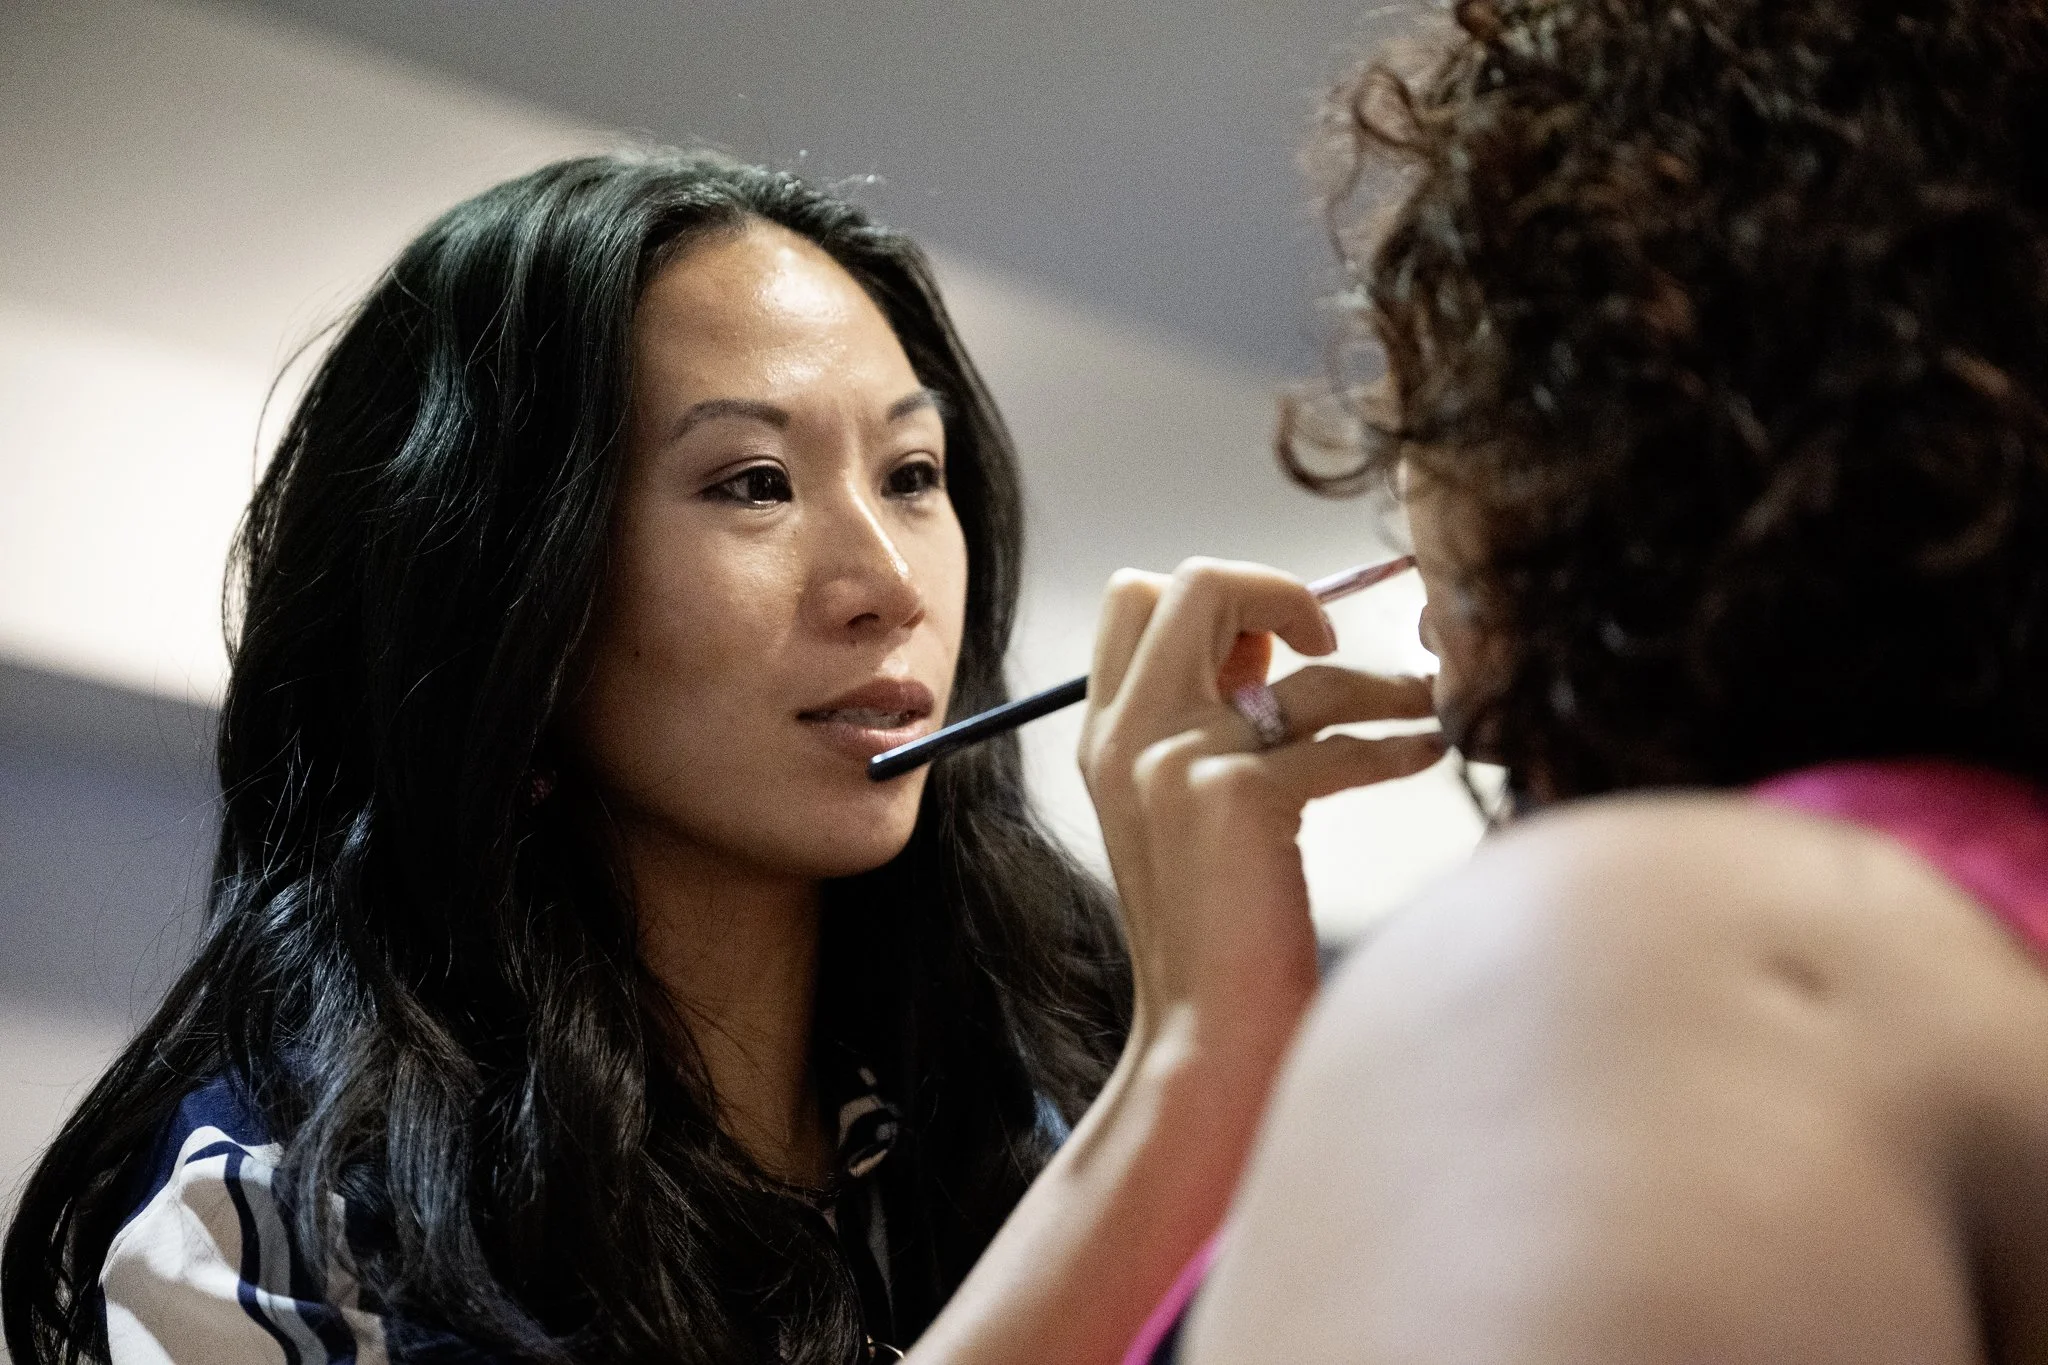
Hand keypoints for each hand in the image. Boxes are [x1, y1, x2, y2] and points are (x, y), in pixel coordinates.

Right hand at [1079, 558, 1443, 1047]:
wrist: (1204, 1036)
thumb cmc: (1213, 933)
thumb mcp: (1181, 810)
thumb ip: (1201, 724)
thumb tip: (1269, 649)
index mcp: (1105, 735)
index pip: (1134, 599)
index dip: (1215, 598)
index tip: (1275, 646)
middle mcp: (1127, 735)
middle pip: (1191, 584)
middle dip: (1277, 590)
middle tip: (1327, 643)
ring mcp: (1175, 759)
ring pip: (1296, 663)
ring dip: (1379, 679)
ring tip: (1425, 702)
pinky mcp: (1235, 795)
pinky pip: (1341, 739)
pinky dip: (1398, 743)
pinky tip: (1428, 756)